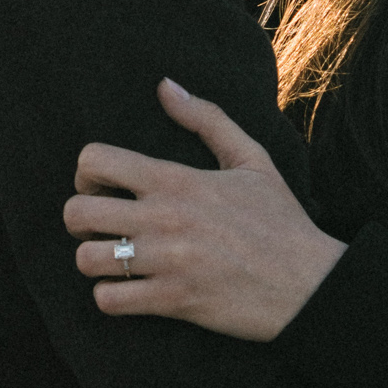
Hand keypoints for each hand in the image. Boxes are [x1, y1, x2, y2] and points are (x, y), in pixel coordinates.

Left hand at [62, 78, 346, 341]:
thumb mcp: (251, 158)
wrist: (310, 284)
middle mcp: (163, 218)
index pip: (95, 159)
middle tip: (100, 226)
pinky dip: (110, 297)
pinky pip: (110, 300)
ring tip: (113, 260)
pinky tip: (128, 290)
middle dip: (78, 219)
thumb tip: (165, 85)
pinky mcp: (173, 301)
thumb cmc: (279, 220)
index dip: (85, 172)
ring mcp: (166, 262)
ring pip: (87, 260)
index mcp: (175, 179)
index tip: (100, 186)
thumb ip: (205, 118)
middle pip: (77, 212)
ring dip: (93, 261)